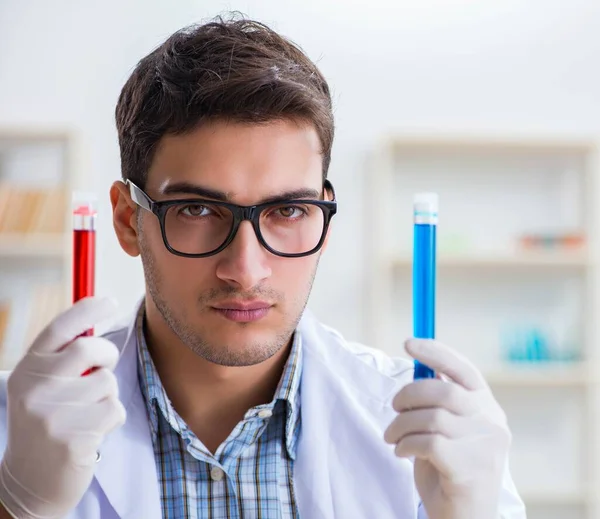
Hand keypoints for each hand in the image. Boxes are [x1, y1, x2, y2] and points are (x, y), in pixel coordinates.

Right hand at [0, 297, 126, 518]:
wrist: (30, 480)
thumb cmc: (46, 423)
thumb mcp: (41, 387)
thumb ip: (61, 358)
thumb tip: (95, 324)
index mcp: (27, 370)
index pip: (59, 328)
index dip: (87, 310)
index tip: (110, 301)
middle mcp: (35, 388)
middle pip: (89, 348)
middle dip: (107, 355)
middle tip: (103, 368)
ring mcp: (52, 414)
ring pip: (107, 382)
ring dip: (108, 395)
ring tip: (87, 413)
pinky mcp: (73, 438)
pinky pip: (115, 409)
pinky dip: (112, 419)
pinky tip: (91, 432)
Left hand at [384, 339, 510, 518]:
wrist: (463, 516)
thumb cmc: (450, 467)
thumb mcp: (449, 428)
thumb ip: (441, 401)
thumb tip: (421, 366)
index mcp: (488, 407)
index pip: (464, 369)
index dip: (436, 352)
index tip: (408, 342)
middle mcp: (492, 423)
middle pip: (444, 391)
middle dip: (409, 393)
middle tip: (393, 407)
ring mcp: (485, 447)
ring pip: (432, 418)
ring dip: (401, 425)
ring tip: (392, 436)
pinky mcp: (470, 469)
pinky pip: (428, 443)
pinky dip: (406, 444)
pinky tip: (401, 452)